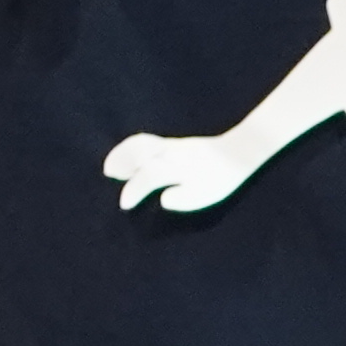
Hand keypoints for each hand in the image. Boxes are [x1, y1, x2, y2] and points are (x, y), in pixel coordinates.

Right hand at [105, 129, 253, 215]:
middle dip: (122, 164)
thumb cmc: (220, 179)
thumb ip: (184, 198)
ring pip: (141, 143)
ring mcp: (171, 145)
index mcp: (180, 168)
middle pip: (141, 152)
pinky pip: (145, 140)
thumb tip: (163, 200)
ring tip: (111, 166)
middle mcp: (172, 153)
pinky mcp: (171, 142)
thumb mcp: (206, 194)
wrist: (236, 153)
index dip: (135, 190)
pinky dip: (129, 147)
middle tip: (109, 177)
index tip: (124, 205)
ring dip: (122, 154)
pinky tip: (125, 158)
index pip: (150, 176)